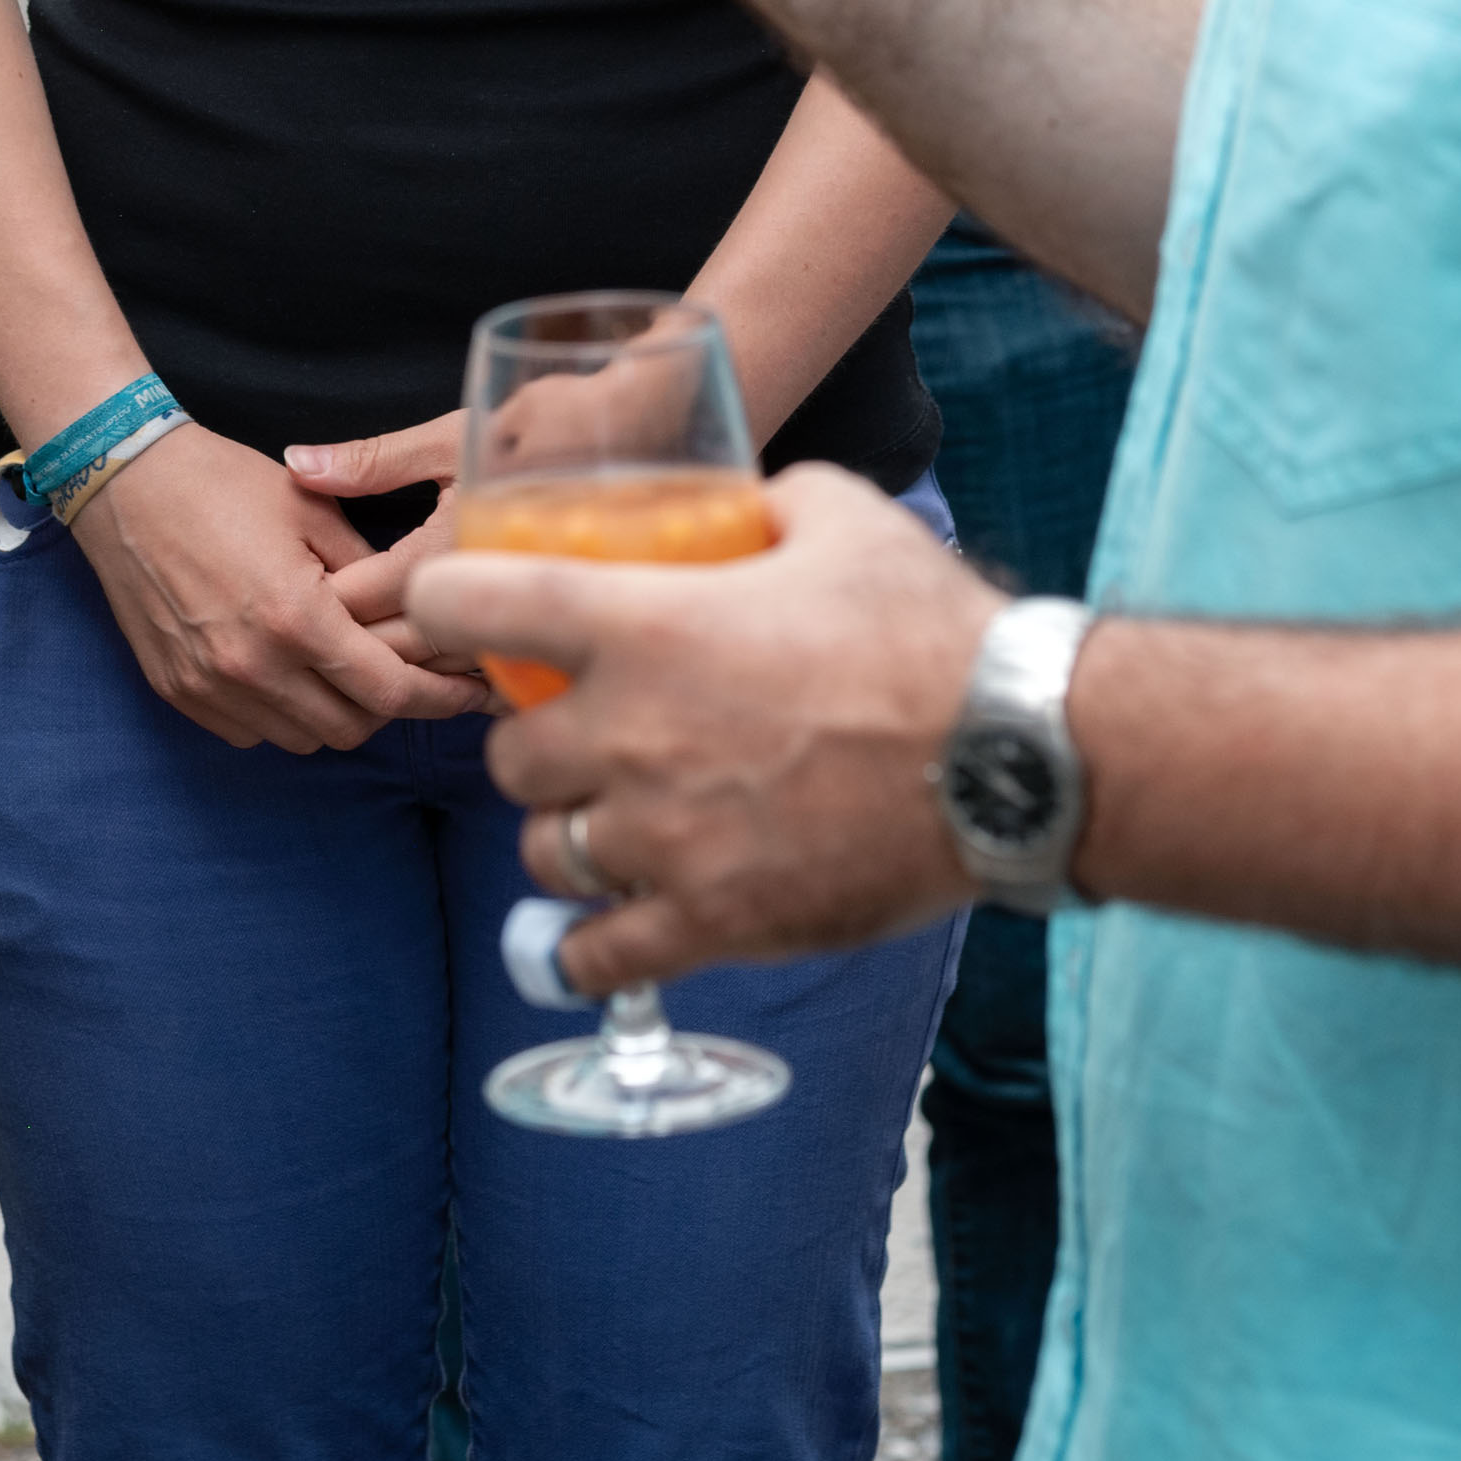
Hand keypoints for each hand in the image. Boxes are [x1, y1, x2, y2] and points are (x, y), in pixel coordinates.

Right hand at [65, 417, 486, 751]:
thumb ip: (369, 573)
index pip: (390, 691)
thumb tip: (411, 613)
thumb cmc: (220, 483)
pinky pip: (250, 732)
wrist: (122, 482)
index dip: (441, 700)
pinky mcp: (178, 692)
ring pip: (301, 739)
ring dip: (333, 713)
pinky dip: (280, 715)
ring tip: (343, 669)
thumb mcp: (314, 510)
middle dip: (387, 707)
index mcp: (297, 617)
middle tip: (403, 671)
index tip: (471, 695)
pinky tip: (288, 671)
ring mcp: (210, 686)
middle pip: (350, 729)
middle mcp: (253, 665)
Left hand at [407, 467, 999, 994]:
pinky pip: (597, 957)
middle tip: (586, 731)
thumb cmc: (928, 629)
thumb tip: (744, 504)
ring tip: (615, 823)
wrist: (1012, 755)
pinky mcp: (709, 923)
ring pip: (546, 853)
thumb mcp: (842, 516)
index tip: (455, 609)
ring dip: (569, 834)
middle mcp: (630, 734)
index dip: (447, 602)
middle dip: (537, 742)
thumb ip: (766, 503)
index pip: (473, 606)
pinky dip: (591, 948)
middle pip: (507, 754)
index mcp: (642, 626)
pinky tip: (610, 930)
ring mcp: (664, 840)